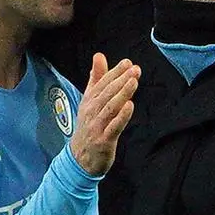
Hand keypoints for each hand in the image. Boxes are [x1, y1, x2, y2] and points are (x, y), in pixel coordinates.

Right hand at [69, 53, 140, 175]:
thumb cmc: (89, 127)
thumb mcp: (89, 101)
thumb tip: (99, 56)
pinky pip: (113, 127)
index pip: (102, 83)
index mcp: (89, 101)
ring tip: (134, 82)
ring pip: (110, 107)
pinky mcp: (103, 141)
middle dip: (121, 80)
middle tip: (135, 69)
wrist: (80, 159)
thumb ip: (96, 79)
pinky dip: (121, 116)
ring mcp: (97, 126)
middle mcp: (91, 112)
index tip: (127, 62)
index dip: (115, 72)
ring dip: (122, 94)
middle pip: (107, 93)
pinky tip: (130, 106)